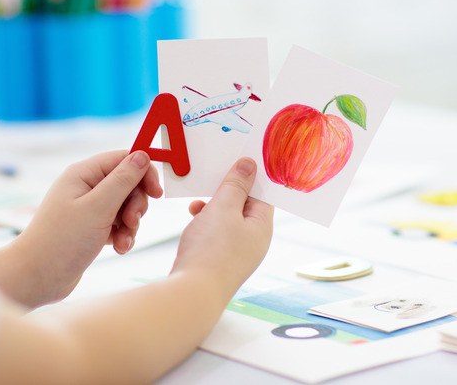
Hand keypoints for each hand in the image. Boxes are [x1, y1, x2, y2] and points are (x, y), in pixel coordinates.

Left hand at [1, 150, 162, 305]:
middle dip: (136, 204)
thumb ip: (123, 181)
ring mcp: (88, 208)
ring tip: (122, 241)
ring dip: (131, 224)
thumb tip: (142, 155)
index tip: (157, 194)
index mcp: (83, 174)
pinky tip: (119, 248)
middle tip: (132, 221)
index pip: (124, 159)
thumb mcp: (98, 208)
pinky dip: (123, 235)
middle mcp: (85, 187)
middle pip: (128, 184)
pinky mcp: (91, 227)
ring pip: (126, 206)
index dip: (143, 173)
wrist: (36, 277)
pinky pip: (118, 224)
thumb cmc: (61, 241)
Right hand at [172, 157, 273, 299]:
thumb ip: (236, 185)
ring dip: (212, 208)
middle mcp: (254, 241)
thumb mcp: (224, 208)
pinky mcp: (219, 261)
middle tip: (210, 181)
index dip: (250, 178)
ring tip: (196, 205)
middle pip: (245, 207)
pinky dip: (205, 224)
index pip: (263, 195)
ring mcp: (237, 253)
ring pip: (228, 220)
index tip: (235, 162)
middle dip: (227, 192)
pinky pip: (216, 234)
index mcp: (262, 227)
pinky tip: (192, 221)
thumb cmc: (211, 249)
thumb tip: (250, 165)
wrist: (192, 293)